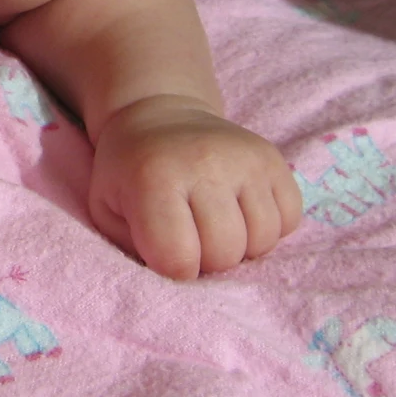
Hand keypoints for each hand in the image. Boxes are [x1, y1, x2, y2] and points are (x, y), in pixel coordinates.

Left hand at [86, 95, 303, 279]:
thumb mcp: (106, 210)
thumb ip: (132, 250)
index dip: (174, 269)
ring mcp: (245, 160)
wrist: (161, 115)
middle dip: (208, 259)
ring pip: (262, 240)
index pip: (178, 259)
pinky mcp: (272, 158)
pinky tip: (242, 212)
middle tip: (192, 237)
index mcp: (155, 178)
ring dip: (241, 245)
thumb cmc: (129, 173)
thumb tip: (177, 281)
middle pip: (225, 253)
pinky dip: (269, 228)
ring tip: (216, 225)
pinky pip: (289, 219)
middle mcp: (205, 164)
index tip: (166, 253)